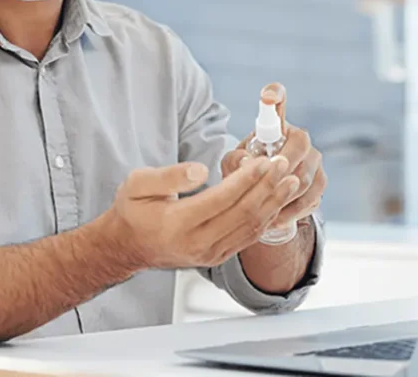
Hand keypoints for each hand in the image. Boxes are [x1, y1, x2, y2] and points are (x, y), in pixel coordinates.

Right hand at [102, 159, 300, 270]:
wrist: (128, 247)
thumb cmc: (132, 211)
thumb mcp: (136, 184)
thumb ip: (168, 176)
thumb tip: (201, 169)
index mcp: (176, 224)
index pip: (220, 199)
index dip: (246, 179)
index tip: (264, 160)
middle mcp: (196, 244)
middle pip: (242, 214)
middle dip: (267, 187)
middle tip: (283, 164)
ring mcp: (209, 254)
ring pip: (250, 228)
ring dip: (273, 202)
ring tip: (289, 180)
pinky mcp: (217, 257)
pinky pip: (247, 238)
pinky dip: (266, 218)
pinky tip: (277, 200)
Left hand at [222, 82, 326, 236]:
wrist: (263, 194)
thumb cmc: (246, 172)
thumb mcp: (233, 164)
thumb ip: (236, 161)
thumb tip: (249, 165)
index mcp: (276, 126)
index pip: (277, 101)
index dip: (274, 95)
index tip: (266, 96)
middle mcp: (300, 138)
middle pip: (300, 146)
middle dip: (281, 167)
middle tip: (263, 184)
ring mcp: (315, 160)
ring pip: (305, 176)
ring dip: (285, 194)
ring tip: (265, 208)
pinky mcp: (321, 182)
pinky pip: (311, 196)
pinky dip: (293, 210)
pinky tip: (276, 218)